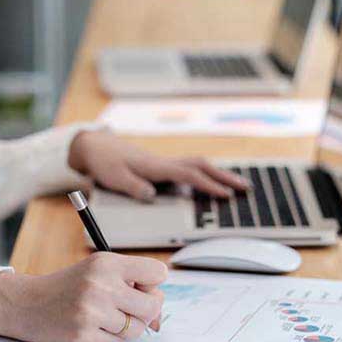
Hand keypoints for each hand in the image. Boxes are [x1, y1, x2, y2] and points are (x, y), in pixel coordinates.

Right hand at [0, 252, 167, 341]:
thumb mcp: (98, 271)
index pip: (158, 273)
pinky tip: (94, 328)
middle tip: (126, 308)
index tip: (140, 288)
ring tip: (107, 318)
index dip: (153, 284)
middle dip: (145, 310)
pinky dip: (110, 339)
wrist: (27, 303)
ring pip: (136, 329)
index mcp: (107, 263)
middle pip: (152, 305)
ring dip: (126, 328)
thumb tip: (158, 319)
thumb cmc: (69, 287)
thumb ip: (132, 284)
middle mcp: (101, 285)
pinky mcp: (83, 336)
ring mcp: (91, 312)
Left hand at [68, 130, 248, 200]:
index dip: (208, 186)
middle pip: (202, 165)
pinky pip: (191, 169)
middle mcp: (164, 163)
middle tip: (246, 188)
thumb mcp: (114, 178)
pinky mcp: (162, 166)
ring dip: (219, 174)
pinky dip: (207, 174)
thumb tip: (152, 194)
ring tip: (238, 185)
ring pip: (199, 165)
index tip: (226, 196)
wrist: (95, 146)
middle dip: (225, 177)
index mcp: (155, 167)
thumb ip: (133, 187)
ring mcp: (165, 163)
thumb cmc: (104, 163)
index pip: (189, 175)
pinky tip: (214, 183)